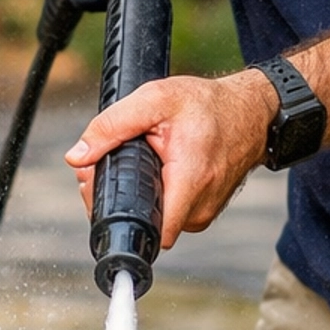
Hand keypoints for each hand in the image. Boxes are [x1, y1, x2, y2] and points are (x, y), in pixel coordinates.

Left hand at [65, 71, 277, 246]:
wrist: (252, 111)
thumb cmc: (208, 104)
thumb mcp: (155, 99)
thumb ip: (111, 126)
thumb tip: (77, 157)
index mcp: (189, 180)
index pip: (150, 230)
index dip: (116, 214)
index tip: (103, 193)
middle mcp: (201, 205)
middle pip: (146, 224)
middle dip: (121, 200)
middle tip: (114, 167)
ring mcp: (205, 212)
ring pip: (157, 221)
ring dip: (140, 198)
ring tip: (140, 164)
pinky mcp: (205, 212)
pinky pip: (171, 215)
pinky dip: (157, 197)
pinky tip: (155, 173)